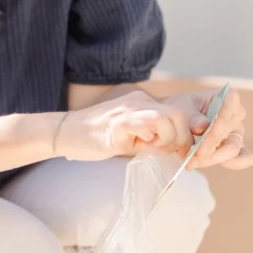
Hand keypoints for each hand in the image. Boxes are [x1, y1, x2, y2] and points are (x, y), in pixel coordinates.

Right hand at [56, 89, 192, 160]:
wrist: (67, 132)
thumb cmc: (98, 138)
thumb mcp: (132, 138)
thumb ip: (153, 140)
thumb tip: (175, 149)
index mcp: (143, 103)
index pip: (177, 113)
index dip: (185, 134)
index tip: (180, 150)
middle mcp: (138, 101)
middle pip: (176, 114)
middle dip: (180, 137)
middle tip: (169, 151)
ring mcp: (128, 110)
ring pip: (164, 118)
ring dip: (165, 138)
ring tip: (149, 147)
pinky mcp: (117, 122)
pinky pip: (144, 126)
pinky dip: (147, 139)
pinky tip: (135, 145)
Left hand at [167, 86, 252, 171]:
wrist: (175, 120)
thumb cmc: (181, 109)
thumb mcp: (181, 108)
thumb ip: (191, 116)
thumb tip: (203, 126)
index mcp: (228, 98)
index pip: (228, 112)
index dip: (215, 131)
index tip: (199, 145)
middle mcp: (237, 115)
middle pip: (232, 136)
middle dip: (212, 150)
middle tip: (192, 158)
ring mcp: (237, 132)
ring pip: (234, 150)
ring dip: (213, 159)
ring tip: (192, 162)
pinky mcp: (236, 147)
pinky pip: (245, 158)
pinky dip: (232, 163)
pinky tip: (215, 163)